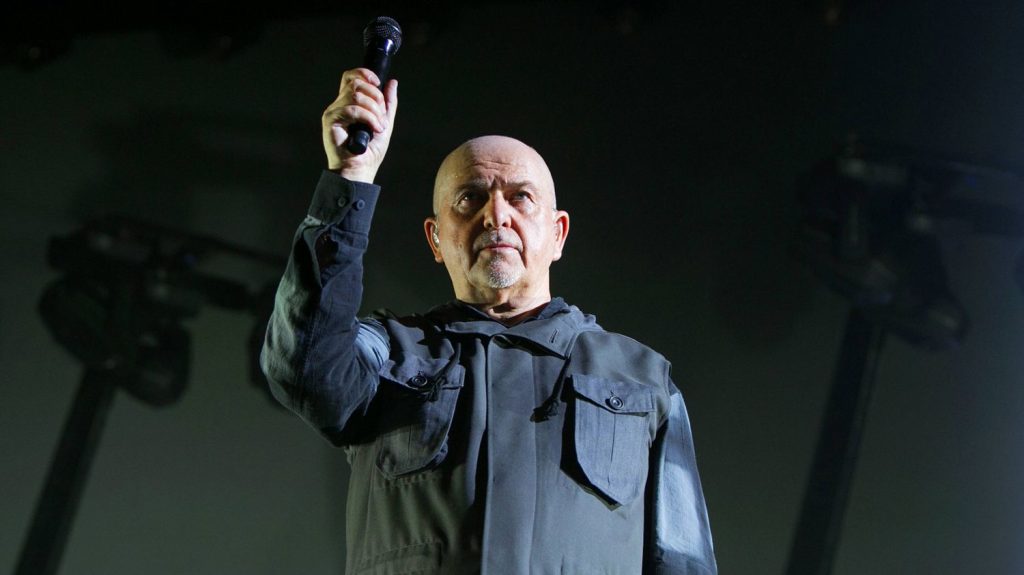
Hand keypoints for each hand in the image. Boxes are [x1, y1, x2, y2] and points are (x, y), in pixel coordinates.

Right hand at [321, 68, 397, 182]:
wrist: (360, 171)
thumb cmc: (370, 152)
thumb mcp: (384, 123)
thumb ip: (388, 104)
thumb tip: (392, 82)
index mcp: (349, 104)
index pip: (351, 77)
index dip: (364, 74)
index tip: (377, 83)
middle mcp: (339, 105)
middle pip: (356, 84)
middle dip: (376, 97)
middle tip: (383, 116)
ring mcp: (333, 112)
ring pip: (356, 95)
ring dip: (374, 110)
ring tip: (380, 126)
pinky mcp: (330, 120)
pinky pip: (352, 109)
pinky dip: (369, 118)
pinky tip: (375, 129)